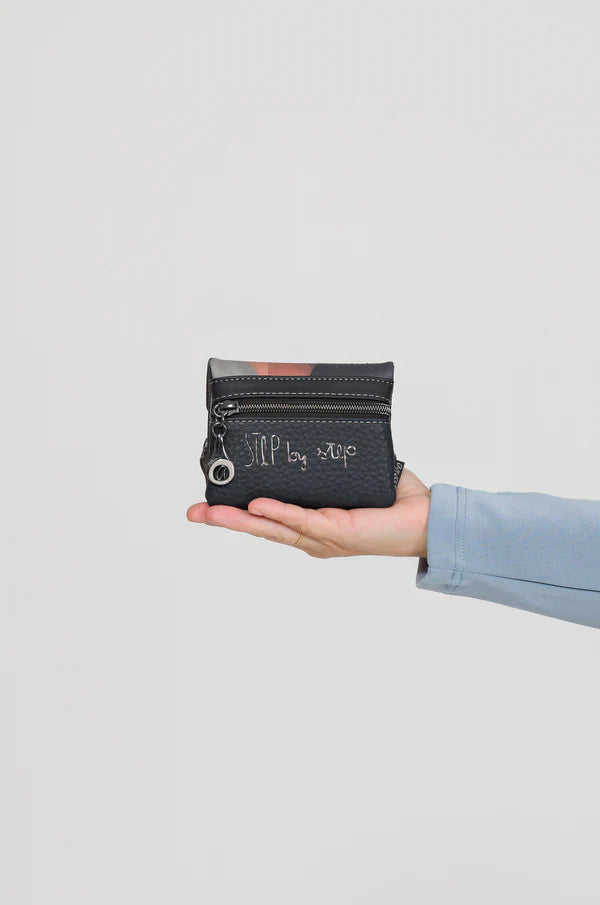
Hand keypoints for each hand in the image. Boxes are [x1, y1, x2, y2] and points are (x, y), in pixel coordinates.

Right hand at [186, 468, 430, 558]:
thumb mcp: (352, 473)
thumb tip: (311, 425)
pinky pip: (301, 521)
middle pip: (260, 527)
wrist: (425, 518)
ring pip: (272, 528)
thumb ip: (328, 458)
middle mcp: (312, 534)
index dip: (238, 511)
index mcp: (312, 522)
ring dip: (238, 520)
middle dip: (225, 519)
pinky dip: (277, 513)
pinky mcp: (337, 533)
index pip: (268, 517)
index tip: (210, 503)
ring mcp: (322, 537)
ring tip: (209, 513)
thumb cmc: (393, 499)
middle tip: (193, 512)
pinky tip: (255, 507)